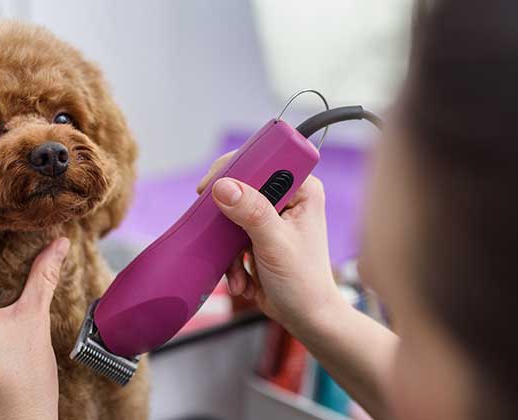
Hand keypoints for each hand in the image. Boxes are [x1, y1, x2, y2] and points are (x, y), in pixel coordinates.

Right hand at [197, 152, 349, 334]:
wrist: (306, 318)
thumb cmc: (304, 283)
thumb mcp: (275, 244)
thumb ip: (251, 213)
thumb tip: (224, 187)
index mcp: (302, 189)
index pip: (263, 161)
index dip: (235, 169)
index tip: (211, 187)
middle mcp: (287, 198)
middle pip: (241, 187)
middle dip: (226, 217)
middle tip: (217, 231)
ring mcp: (270, 218)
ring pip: (230, 215)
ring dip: (227, 247)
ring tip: (237, 273)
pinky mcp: (257, 237)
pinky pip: (229, 237)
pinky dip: (230, 260)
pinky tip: (243, 280)